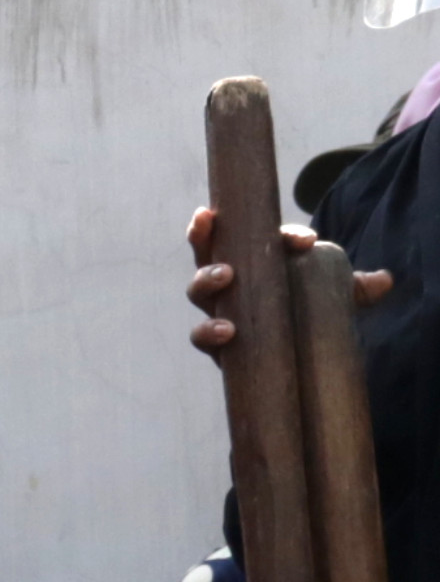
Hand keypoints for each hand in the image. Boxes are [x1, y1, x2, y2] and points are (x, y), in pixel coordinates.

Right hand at [185, 204, 392, 356]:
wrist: (293, 357)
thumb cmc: (308, 314)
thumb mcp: (333, 298)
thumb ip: (355, 289)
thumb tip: (383, 281)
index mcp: (258, 260)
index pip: (263, 237)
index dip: (283, 235)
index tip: (307, 241)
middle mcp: (230, 279)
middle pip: (207, 250)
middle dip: (205, 235)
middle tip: (218, 224)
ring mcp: (219, 308)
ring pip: (197, 289)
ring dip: (207, 278)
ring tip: (224, 276)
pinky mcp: (215, 342)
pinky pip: (200, 335)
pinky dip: (207, 331)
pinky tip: (226, 331)